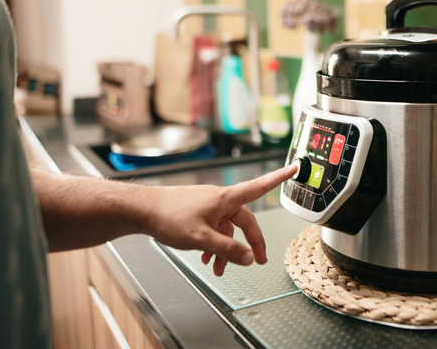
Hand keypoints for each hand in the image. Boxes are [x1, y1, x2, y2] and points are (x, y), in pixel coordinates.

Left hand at [145, 164, 296, 275]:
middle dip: (250, 242)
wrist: (142, 210)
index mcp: (226, 199)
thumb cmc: (169, 216)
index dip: (279, 178)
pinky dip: (213, 244)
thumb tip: (248, 258)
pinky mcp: (197, 212)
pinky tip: (205, 257)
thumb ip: (227, 250)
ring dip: (226, 249)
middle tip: (258, 259)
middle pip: (244, 220)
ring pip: (226, 229)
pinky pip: (213, 229)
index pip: (259, 186)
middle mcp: (220, 200)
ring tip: (218, 269)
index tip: (295, 167)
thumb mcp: (201, 238)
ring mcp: (208, 206)